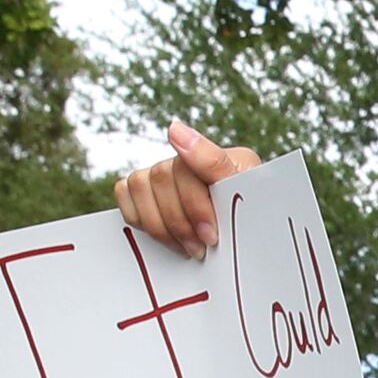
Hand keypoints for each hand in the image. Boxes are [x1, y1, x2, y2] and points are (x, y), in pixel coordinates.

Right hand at [114, 121, 262, 260]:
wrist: (253, 248)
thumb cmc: (252, 226)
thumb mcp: (251, 202)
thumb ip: (216, 164)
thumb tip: (175, 129)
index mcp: (227, 159)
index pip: (191, 167)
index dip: (195, 205)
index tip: (209, 236)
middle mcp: (192, 160)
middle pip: (162, 178)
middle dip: (180, 221)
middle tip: (200, 249)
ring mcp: (167, 173)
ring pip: (140, 186)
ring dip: (161, 225)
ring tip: (187, 248)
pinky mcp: (147, 189)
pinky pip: (125, 192)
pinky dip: (140, 217)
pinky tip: (166, 237)